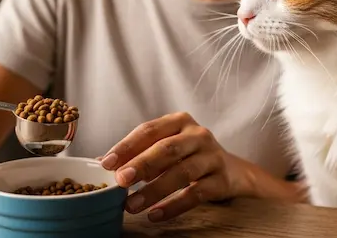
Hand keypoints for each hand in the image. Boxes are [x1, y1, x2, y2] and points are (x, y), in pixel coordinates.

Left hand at [99, 112, 253, 221]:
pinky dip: (173, 206)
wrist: (233, 171)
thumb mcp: (167, 147)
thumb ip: (139, 152)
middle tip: (121, 180)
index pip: (149, 130)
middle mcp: (198, 135)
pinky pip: (195, 194)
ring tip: (132, 205)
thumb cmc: (190, 156)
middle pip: (166, 148)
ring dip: (154, 190)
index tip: (107, 163)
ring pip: (181, 172)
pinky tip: (155, 214)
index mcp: (179, 121)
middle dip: (141, 164)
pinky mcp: (221, 180)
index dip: (127, 146)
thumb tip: (103, 162)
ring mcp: (212, 157)